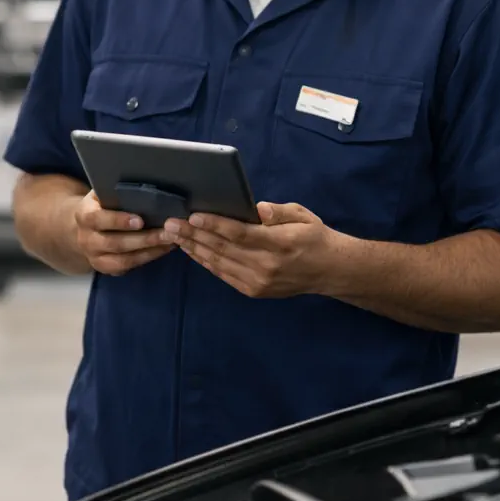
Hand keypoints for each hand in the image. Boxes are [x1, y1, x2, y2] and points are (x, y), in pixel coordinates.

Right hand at [73, 191, 174, 275]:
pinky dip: (147, 258)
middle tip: (167, 232)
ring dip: (149, 251)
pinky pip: (127, 267)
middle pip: (114, 243)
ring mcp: (94, 257)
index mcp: (84, 216)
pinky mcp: (105, 268)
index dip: (118, 221)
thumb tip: (142, 178)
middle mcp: (86, 239)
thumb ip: (114, 191)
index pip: (98, 219)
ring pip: (123, 260)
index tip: (140, 220)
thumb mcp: (101, 194)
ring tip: (170, 241)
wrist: (82, 228)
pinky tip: (163, 249)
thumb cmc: (100, 205)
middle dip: (143, 239)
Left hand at [163, 202, 336, 297]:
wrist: (329, 271)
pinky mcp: (253, 291)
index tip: (193, 216)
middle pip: (223, 249)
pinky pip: (223, 275)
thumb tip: (257, 209)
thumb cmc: (313, 237)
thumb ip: (278, 212)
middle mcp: (266, 266)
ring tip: (173, 236)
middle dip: (193, 235)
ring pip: (219, 263)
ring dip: (193, 249)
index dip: (215, 225)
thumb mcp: (303, 216)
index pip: (240, 234)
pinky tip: (192, 250)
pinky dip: (205, 262)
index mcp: (279, 244)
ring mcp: (258, 282)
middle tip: (170, 224)